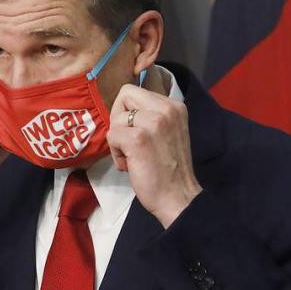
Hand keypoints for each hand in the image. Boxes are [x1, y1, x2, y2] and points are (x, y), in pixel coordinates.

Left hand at [107, 84, 202, 227]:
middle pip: (124, 94)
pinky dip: (116, 153)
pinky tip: (130, 165)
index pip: (136, 91)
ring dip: (118, 140)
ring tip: (133, 157)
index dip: (128, 111)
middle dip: (119, 119)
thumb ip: (151, 116)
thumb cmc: (169, 170)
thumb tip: (123, 109)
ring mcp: (153, 122)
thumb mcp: (168, 132)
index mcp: (174, 106)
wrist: (178, 198)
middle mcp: (166, 109)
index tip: (135, 131)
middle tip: (129, 142)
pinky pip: (112, 136)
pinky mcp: (138, 139)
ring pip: (117, 118)